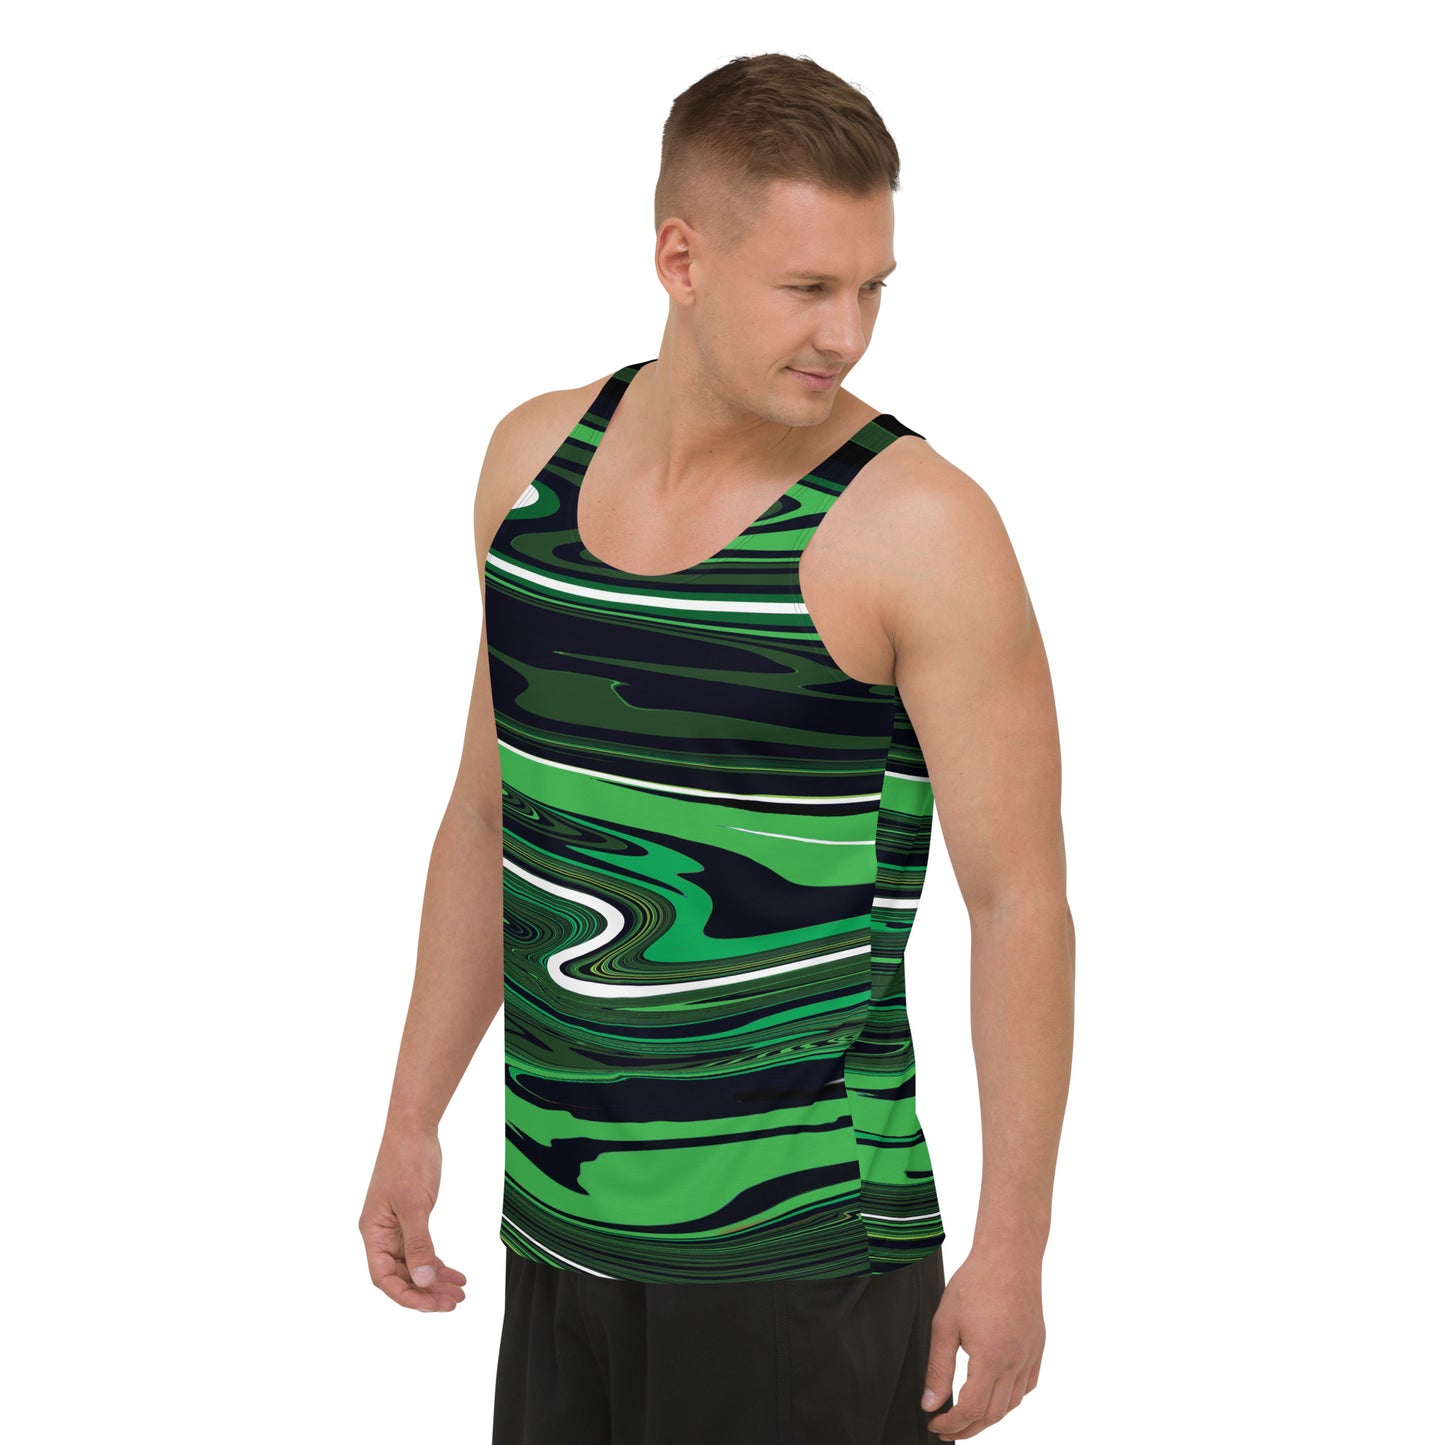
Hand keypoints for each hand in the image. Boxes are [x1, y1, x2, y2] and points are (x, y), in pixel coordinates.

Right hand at [359, 1126, 467, 1311]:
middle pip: (400, 1275)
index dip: (406, 1296)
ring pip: (413, 1265)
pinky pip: (421, 1249)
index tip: (432, 1305)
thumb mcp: (415, 1206)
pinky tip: (454, 1273)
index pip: (384, 1278)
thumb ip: (419, 1245)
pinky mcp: (410, 1218)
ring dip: (434, 1280)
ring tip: (460, 1292)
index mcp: (372, 1233)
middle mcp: (380, 1234)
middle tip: (454, 1302)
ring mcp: (395, 1227)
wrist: (414, 1129)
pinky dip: (437, 1263)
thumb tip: (423, 1281)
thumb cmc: (408, 1162)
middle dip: (426, 1291)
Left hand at [920, 1245, 1044, 1437]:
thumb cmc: (975, 1283)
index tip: (935, 1424)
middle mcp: (1015, 1363)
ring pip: (1012, 1405)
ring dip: (989, 1417)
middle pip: (993, 1414)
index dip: (951, 1424)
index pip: (972, 1409)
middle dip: (968, 1428)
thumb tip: (931, 1403)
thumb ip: (938, 1368)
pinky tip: (995, 1395)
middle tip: (946, 1428)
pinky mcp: (1037, 1348)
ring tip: (967, 1417)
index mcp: (991, 1359)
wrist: (1008, 1256)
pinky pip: (1027, 1386)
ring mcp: (1030, 1357)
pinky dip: (1010, 1399)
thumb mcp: (945, 1324)